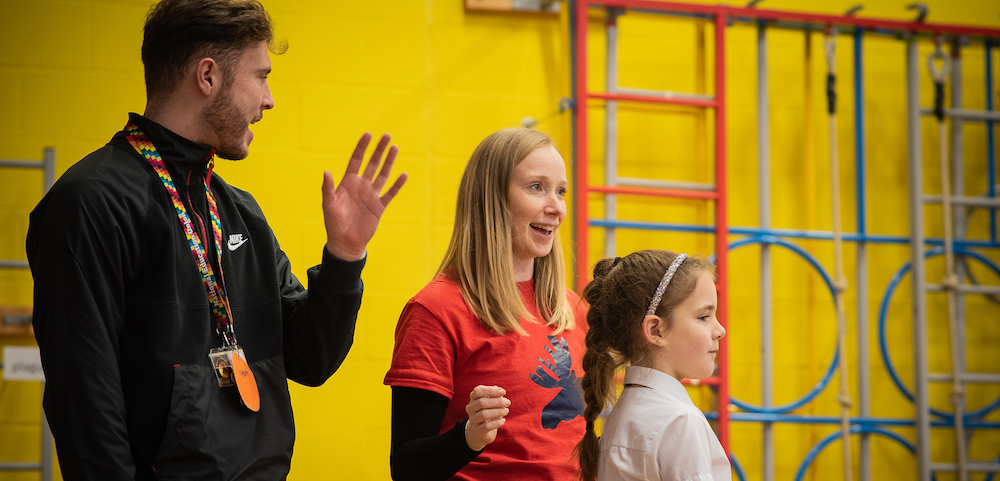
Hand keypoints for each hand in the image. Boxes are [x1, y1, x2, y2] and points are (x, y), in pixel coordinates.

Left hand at [323, 132, 407, 260]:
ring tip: (395, 148)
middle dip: (379, 150)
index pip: (356, 160)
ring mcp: (371, 195)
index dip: (362, 147)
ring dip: (389, 162)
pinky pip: (390, 193)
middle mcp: (361, 186)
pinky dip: (397, 185)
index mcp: (348, 182)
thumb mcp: (328, 204)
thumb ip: (328, 188)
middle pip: (372, 163)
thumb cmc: (334, 223)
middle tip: (387, 136)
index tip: (368, 134)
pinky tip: (404, 175)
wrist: (345, 242)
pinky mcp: (379, 206)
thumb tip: (326, 172)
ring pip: (382, 174)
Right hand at [464, 385, 509, 450]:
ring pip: (483, 414)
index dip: (491, 390)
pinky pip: (486, 426)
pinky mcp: (477, 430)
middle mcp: (470, 408)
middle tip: (508, 402)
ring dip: (498, 411)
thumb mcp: (492, 403)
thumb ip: (495, 396)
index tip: (503, 392)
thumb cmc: (488, 412)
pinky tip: (503, 420)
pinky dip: (497, 423)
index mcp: (473, 398)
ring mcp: (473, 419)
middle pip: (481, 402)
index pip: (478, 391)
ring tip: (506, 411)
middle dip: (497, 401)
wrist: (480, 432)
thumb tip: (501, 392)